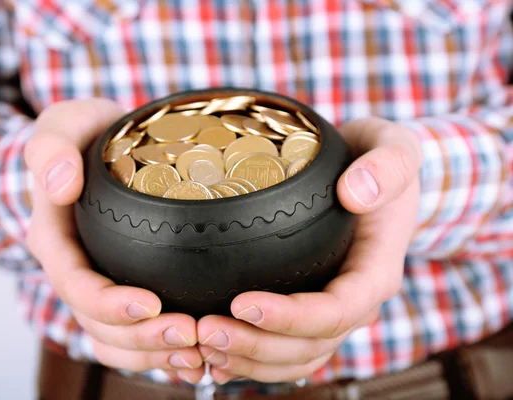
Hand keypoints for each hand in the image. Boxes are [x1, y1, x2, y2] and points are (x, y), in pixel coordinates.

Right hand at [24, 99, 202, 378]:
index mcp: (57, 241)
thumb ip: (52, 148)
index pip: (75, 286)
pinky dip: (161, 355)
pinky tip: (197, 358)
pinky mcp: (126, 289)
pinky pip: (136, 339)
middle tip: (192, 335)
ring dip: (156, 355)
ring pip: (118, 341)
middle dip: (143, 338)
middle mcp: (77, 272)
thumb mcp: (65, 124)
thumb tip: (61, 186)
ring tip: (200, 355)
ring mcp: (102, 285)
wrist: (107, 145)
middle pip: (101, 325)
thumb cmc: (86, 134)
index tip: (152, 304)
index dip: (109, 304)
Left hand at [195, 117, 421, 383]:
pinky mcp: (311, 311)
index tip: (241, 303)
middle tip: (203, 331)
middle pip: (309, 346)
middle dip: (256, 346)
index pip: (337, 311)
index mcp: (376, 272)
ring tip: (201, 345)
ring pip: (296, 359)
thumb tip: (356, 193)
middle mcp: (355, 303)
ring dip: (248, 361)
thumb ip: (387, 166)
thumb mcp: (393, 148)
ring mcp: (333, 311)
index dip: (290, 317)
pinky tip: (214, 358)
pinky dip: (252, 361)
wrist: (377, 177)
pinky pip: (286, 352)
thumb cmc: (381, 161)